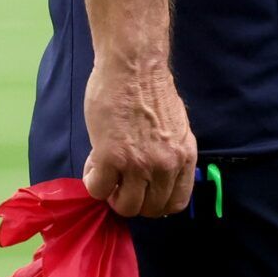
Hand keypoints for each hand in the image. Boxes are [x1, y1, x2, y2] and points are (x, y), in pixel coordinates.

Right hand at [82, 58, 195, 217]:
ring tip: (107, 171)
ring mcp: (139, 164)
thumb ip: (170, 154)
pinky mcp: (110, 157)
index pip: (176, 203)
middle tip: (119, 181)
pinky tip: (94, 163)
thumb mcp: (176, 128)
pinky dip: (92, 181)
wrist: (134, 67)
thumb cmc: (152, 91)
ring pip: (123, 206)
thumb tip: (155, 177)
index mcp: (185, 156)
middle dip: (131, 199)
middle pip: (149, 209)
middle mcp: (166, 165)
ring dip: (111, 194)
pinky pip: (97, 189)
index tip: (141, 192)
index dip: (154, 203)